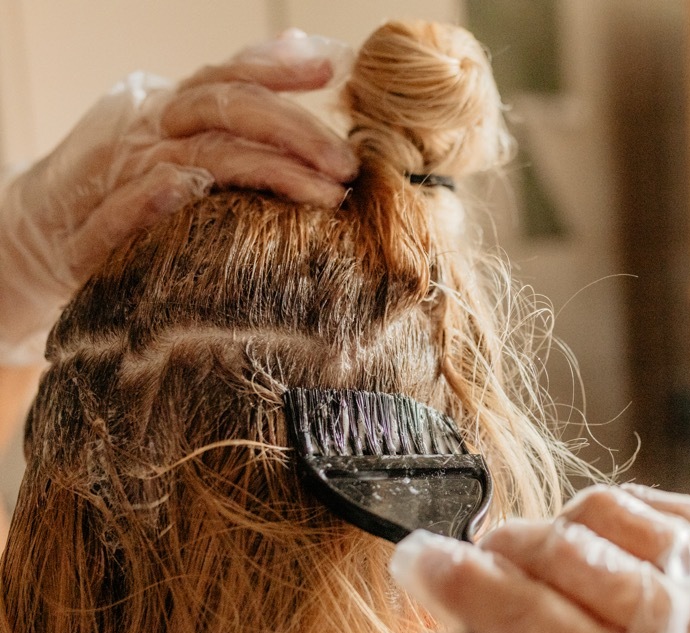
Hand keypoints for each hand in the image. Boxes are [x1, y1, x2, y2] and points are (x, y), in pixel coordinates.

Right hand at [0, 30, 358, 360]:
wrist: (46, 232)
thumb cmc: (134, 179)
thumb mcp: (185, 130)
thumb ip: (241, 95)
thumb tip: (303, 46)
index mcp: (174, 109)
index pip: (228, 76)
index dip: (276, 69)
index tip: (330, 69)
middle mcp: (151, 131)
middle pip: (226, 110)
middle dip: (293, 132)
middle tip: (346, 164)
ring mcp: (125, 173)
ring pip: (200, 158)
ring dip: (266, 170)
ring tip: (322, 193)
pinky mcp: (99, 229)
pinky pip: (125, 207)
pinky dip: (153, 196)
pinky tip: (187, 187)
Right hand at [390, 485, 689, 632]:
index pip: (530, 621)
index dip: (458, 585)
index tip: (413, 560)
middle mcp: (688, 626)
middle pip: (557, 552)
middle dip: (496, 549)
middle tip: (474, 562)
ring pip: (595, 510)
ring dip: (554, 533)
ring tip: (554, 566)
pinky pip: (642, 501)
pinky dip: (608, 524)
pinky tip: (611, 557)